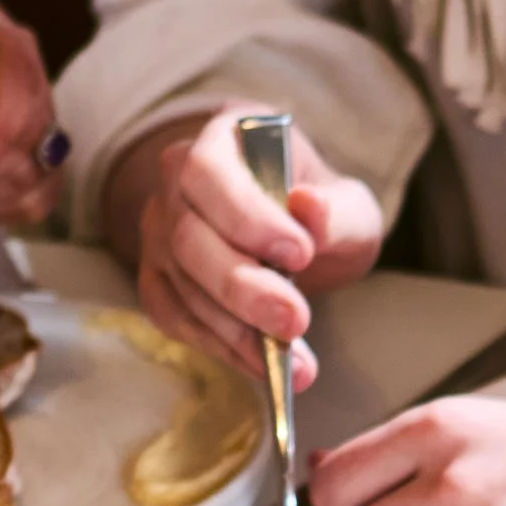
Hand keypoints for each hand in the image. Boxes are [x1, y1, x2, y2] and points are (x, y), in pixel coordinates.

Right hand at [112, 104, 382, 385]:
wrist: (296, 243)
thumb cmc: (320, 214)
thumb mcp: (348, 206)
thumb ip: (337, 210)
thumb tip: (309, 208)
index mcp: (222, 138)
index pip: (209, 172)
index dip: (247, 217)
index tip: (300, 254)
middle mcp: (176, 182)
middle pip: (188, 237)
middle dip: (242, 287)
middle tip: (295, 321)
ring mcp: (159, 232)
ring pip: (181, 285)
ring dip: (236, 331)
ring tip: (293, 363)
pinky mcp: (157, 280)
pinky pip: (175, 318)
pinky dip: (218, 347)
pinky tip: (261, 366)